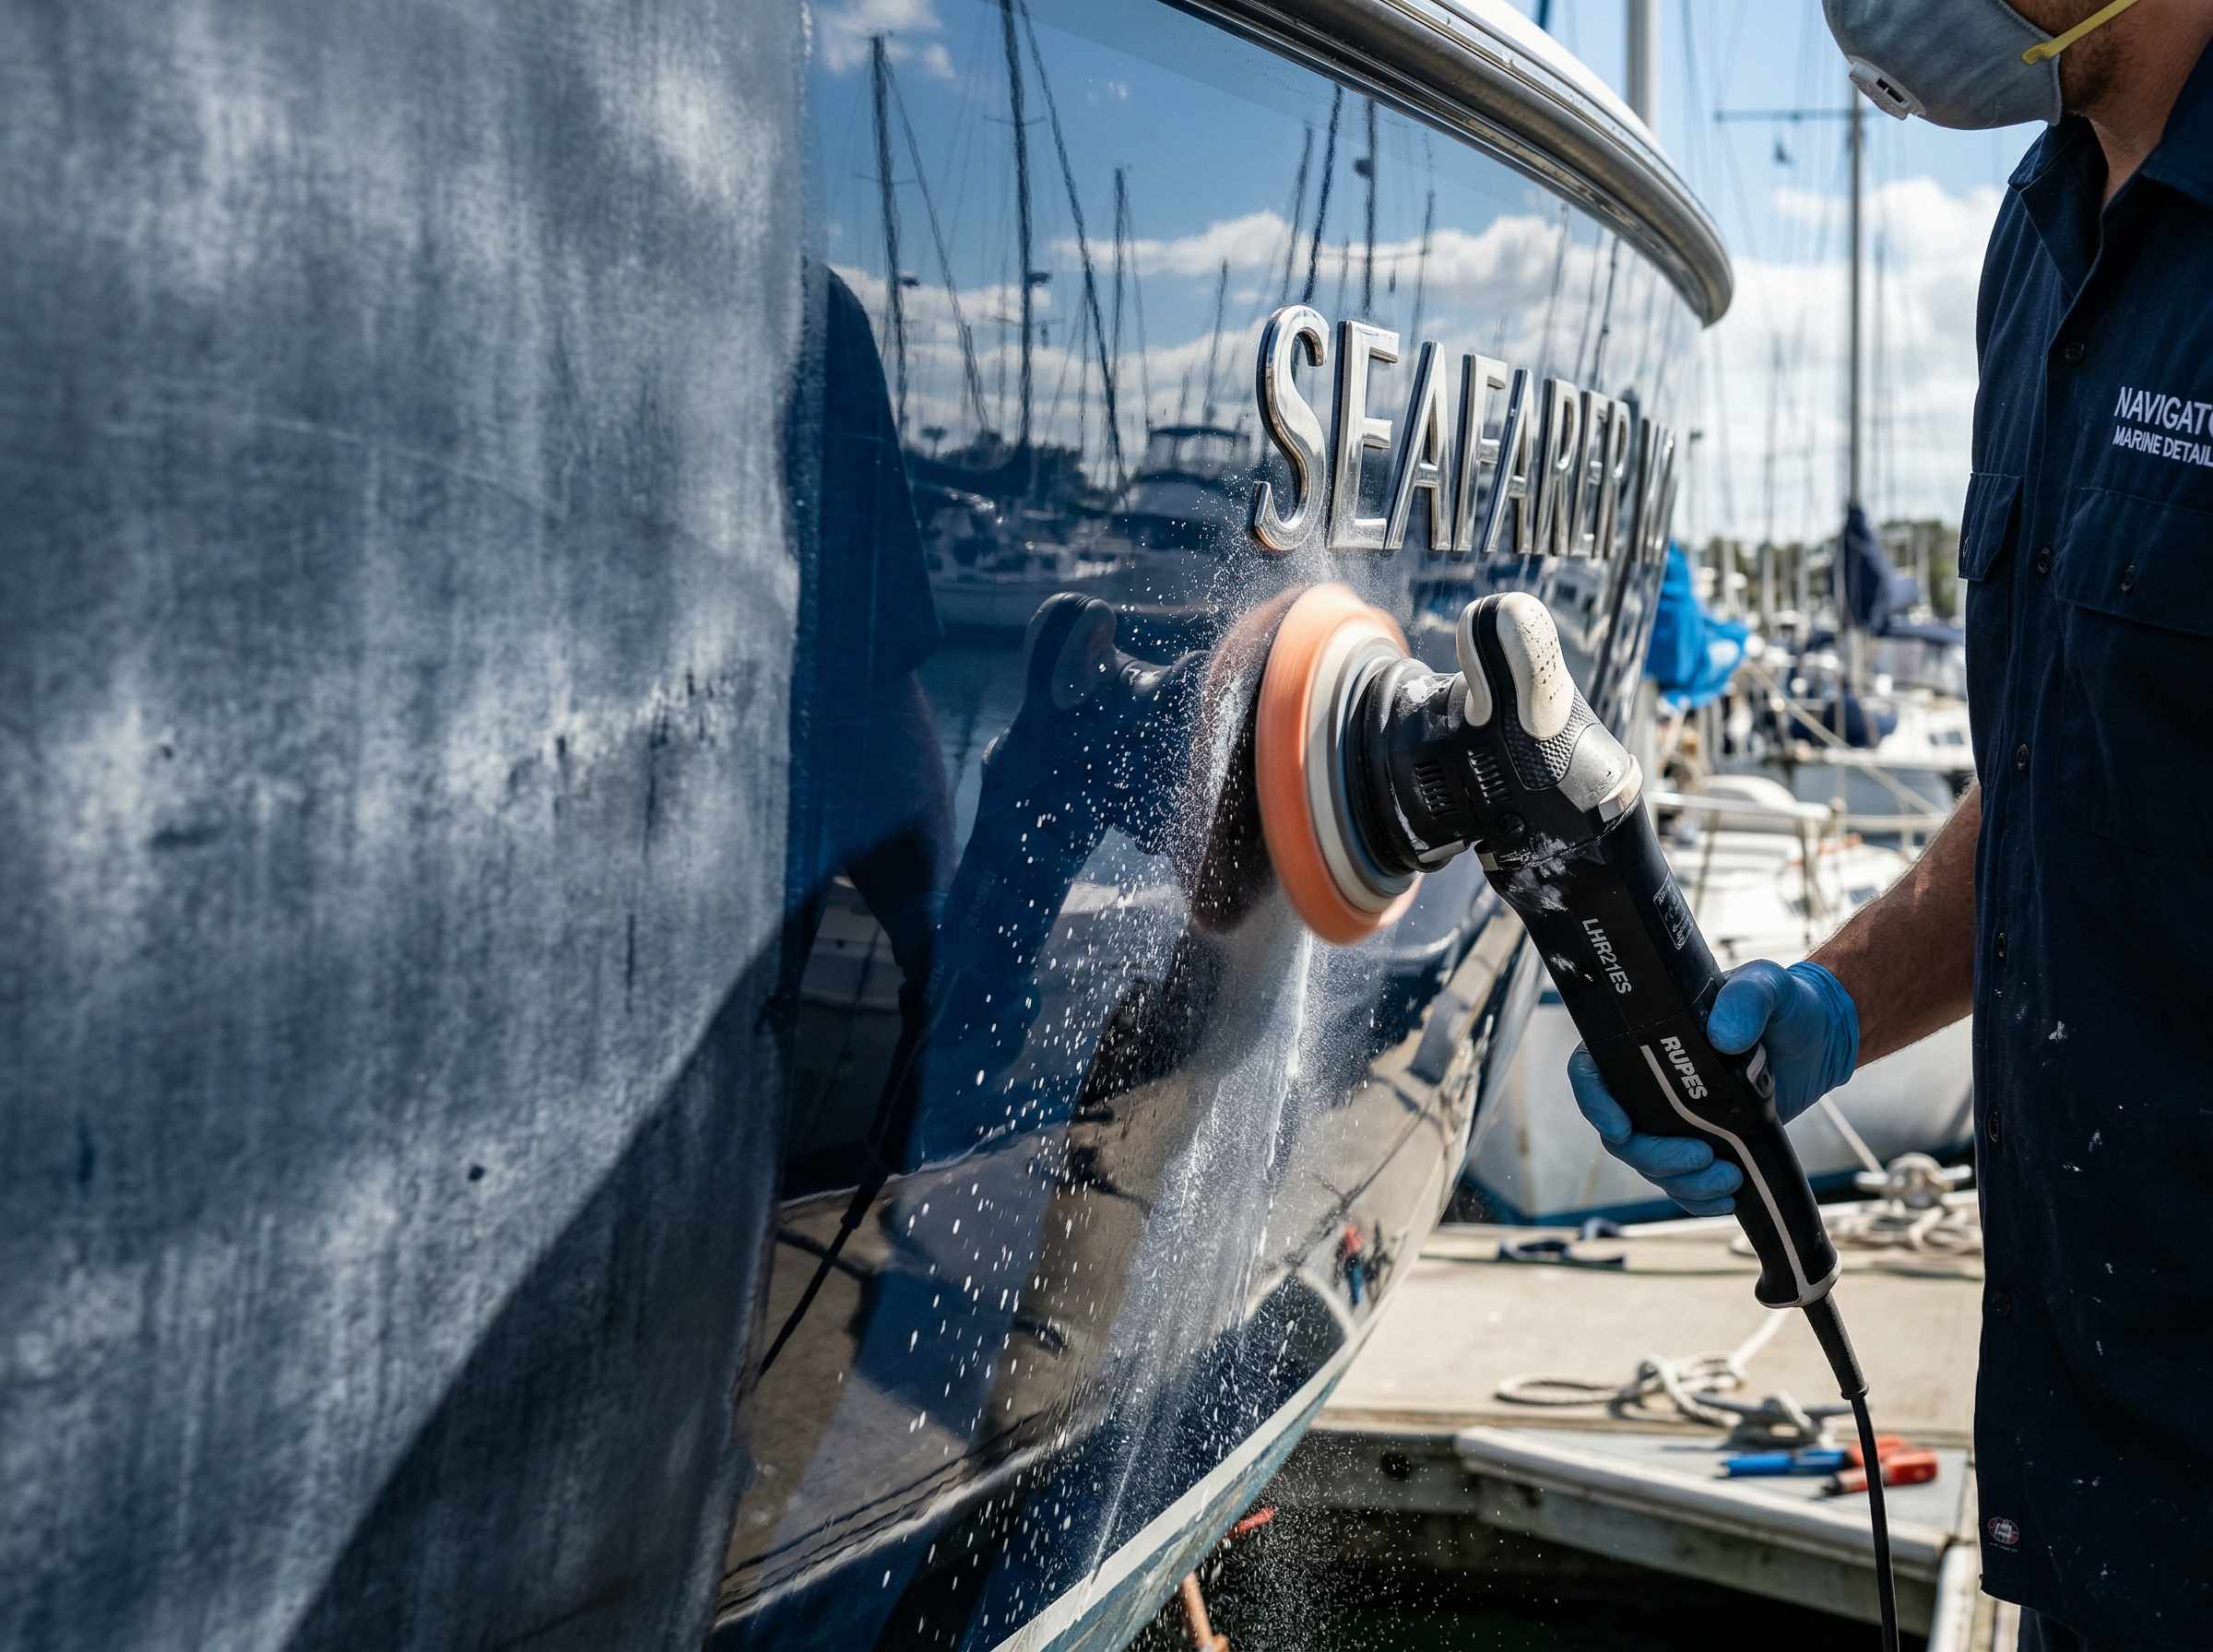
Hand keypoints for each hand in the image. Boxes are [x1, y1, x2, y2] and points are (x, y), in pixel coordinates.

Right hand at [1567, 960, 1859, 1216]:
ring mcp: (1672, 1118)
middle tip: (1702, 1157)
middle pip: (1620, 1133)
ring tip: (1731, 1178)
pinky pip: (1681, 1183)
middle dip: (1654, 1156)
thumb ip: (1746, 1000)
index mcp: (1643, 1037)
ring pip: (1649, 1165)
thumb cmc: (1783, 1002)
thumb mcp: (1767, 987)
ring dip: (1683, 1182)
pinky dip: (1698, 1198)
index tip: (1621, 1127)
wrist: (1819, 1040)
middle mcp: (1648, 1082)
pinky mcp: (1701, 1143)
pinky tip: (1729, 1198)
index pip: (1592, 1071)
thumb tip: (1724, 1038)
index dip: (1594, 1102)